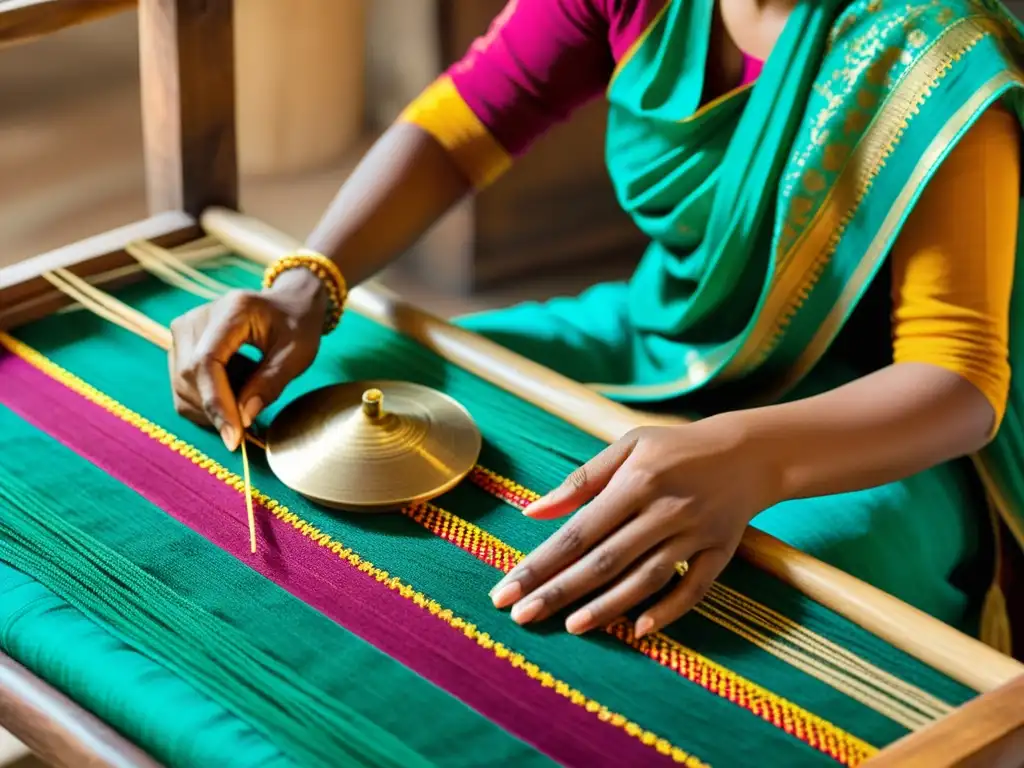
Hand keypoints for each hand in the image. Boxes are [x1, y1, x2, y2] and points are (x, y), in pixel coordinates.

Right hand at [168, 268, 327, 449]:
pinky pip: (182, 388)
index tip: (234, 437)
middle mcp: (196, 317)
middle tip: (250, 424)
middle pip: (189, 376)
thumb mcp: (298, 353)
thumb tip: (243, 418)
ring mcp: (183, 330)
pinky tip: (235, 390)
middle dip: (217, 410)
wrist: (288, 303)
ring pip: (181, 387)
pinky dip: (207, 402)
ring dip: (213, 407)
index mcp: (231, 310)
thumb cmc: (297, 325)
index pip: (207, 362)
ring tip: (249, 391)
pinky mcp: (179, 346)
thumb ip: (271, 383)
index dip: (216, 402)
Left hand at [489, 419, 779, 637]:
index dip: (540, 564)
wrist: (748, 452)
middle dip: (560, 592)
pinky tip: (637, 631)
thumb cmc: (675, 448)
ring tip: (571, 627)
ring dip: (608, 606)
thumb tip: (531, 513)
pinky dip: (668, 610)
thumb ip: (580, 481)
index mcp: (636, 481)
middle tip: (522, 616)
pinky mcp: (720, 552)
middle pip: (605, 560)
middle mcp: (664, 510)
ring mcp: (694, 534)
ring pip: (646, 578)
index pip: (578, 532)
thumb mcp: (627, 447)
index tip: (506, 589)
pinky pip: (693, 589)